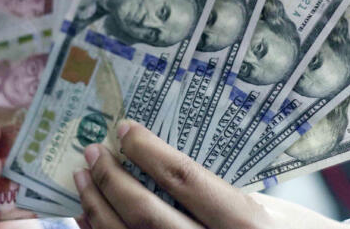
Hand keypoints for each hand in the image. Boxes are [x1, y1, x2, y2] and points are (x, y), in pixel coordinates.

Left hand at [72, 120, 349, 228]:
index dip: (147, 151)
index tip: (124, 130)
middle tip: (92, 153)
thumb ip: (218, 193)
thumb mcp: (266, 209)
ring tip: (82, 179)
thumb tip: (162, 165)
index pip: (184, 179)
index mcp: (245, 223)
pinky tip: (88, 218)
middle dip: (112, 180)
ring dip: (97, 209)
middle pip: (147, 213)